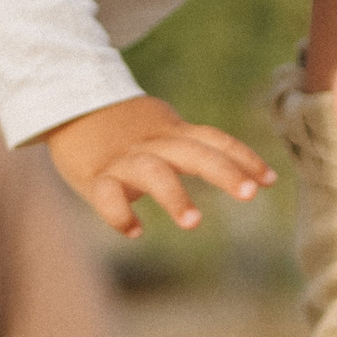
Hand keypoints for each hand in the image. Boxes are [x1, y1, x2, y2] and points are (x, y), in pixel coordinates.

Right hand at [46, 93, 274, 238]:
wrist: (65, 104)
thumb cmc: (122, 127)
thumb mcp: (161, 129)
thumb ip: (193, 147)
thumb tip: (239, 171)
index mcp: (171, 132)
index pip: (214, 140)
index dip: (243, 157)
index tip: (270, 180)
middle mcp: (152, 143)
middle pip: (193, 152)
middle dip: (223, 171)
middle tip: (250, 195)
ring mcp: (123, 159)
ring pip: (152, 171)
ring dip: (174, 194)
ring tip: (194, 223)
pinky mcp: (94, 175)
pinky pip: (107, 194)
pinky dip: (119, 213)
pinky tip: (135, 232)